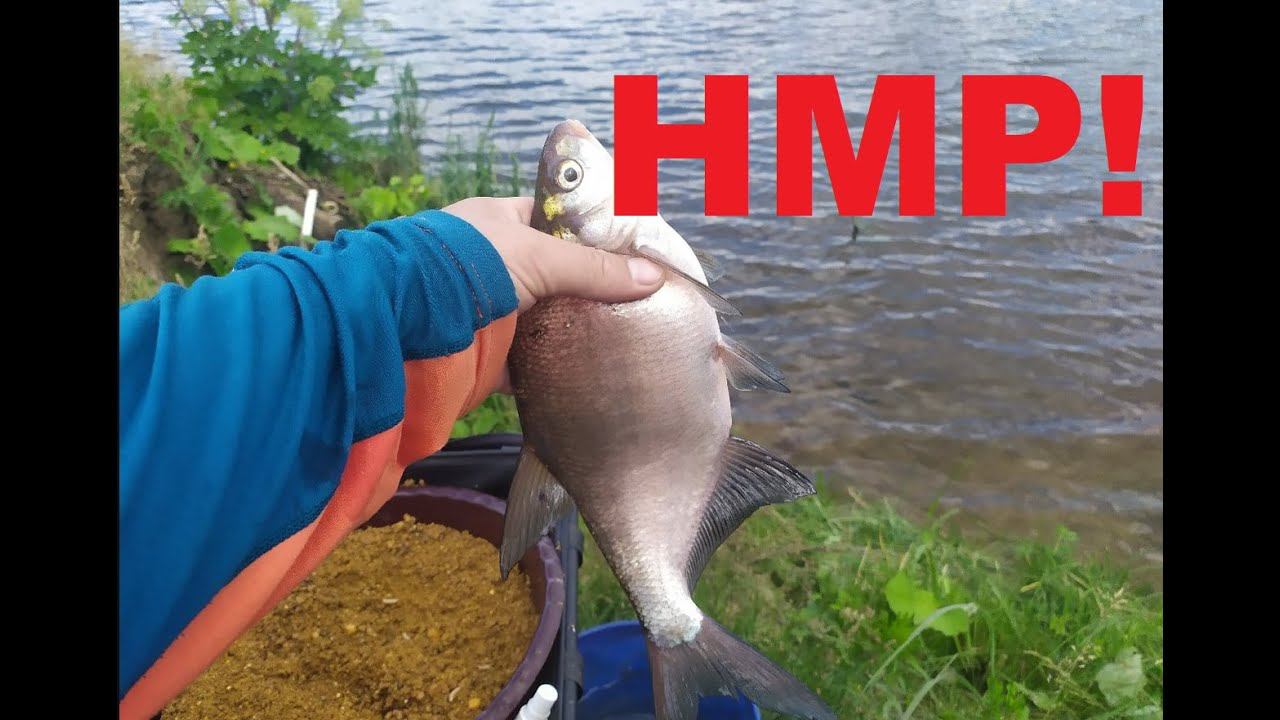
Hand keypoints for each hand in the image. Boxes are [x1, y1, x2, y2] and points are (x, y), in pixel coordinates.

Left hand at [441, 196, 665, 392]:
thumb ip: (595, 268)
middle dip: (591, 292)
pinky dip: (553, 372)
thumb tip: (653, 277)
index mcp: (499, 222)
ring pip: (545, 322)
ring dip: (574, 334)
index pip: (556, 222)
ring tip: (626, 340)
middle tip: (637, 302)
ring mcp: (489, 310)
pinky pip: (529, 366)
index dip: (593, 235)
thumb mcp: (539, 256)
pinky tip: (590, 375)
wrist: (405, 320)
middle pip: (556, 277)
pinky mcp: (487, 354)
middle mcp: (493, 264)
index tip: (632, 253)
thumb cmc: (467, 264)